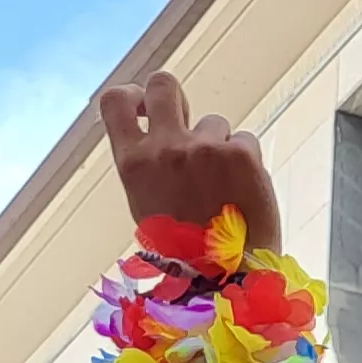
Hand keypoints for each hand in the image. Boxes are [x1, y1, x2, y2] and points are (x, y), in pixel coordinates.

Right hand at [99, 69, 278, 251]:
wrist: (225, 278)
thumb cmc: (185, 248)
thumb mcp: (148, 203)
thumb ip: (151, 164)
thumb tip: (161, 133)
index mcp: (133, 163)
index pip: (114, 101)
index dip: (132, 94)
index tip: (144, 106)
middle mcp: (165, 148)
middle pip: (163, 84)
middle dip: (175, 96)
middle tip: (188, 126)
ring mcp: (204, 148)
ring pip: (214, 123)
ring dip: (220, 148)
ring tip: (224, 190)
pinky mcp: (240, 154)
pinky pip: (244, 141)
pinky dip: (247, 163)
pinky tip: (244, 194)